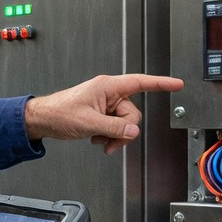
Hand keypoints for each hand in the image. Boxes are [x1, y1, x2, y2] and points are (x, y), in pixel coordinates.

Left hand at [24, 73, 184, 153]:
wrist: (44, 120)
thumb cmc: (60, 112)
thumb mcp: (88, 122)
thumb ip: (113, 128)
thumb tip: (133, 131)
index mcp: (108, 87)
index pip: (140, 82)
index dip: (161, 84)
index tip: (177, 84)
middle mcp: (110, 94)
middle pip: (133, 114)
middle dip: (123, 130)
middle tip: (107, 139)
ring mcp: (106, 105)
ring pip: (125, 124)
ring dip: (114, 136)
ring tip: (98, 139)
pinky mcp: (103, 115)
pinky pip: (116, 128)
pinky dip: (109, 137)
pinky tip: (96, 139)